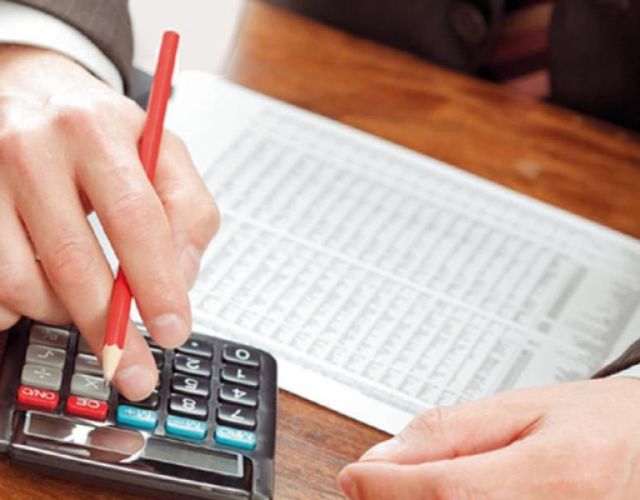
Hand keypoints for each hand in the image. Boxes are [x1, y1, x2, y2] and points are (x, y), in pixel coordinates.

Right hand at [0, 45, 218, 399]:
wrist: (30, 90)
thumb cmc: (102, 130)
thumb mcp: (163, 153)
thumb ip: (189, 212)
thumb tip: (181, 280)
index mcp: (99, 130)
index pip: (135, 220)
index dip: (157, 284)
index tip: (173, 330)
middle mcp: (35, 149)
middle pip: (74, 261)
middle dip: (110, 330)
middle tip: (135, 371)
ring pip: (23, 282)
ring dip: (64, 313)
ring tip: (87, 304)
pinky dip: (19, 306)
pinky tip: (44, 293)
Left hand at [339, 378, 639, 498]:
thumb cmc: (610, 429)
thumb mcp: (531, 408)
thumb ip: (453, 430)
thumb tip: (387, 456)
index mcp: (556, 476)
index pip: (444, 490)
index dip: (385, 486)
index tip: (354, 476)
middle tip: (375, 482)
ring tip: (407, 486)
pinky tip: (445, 498)